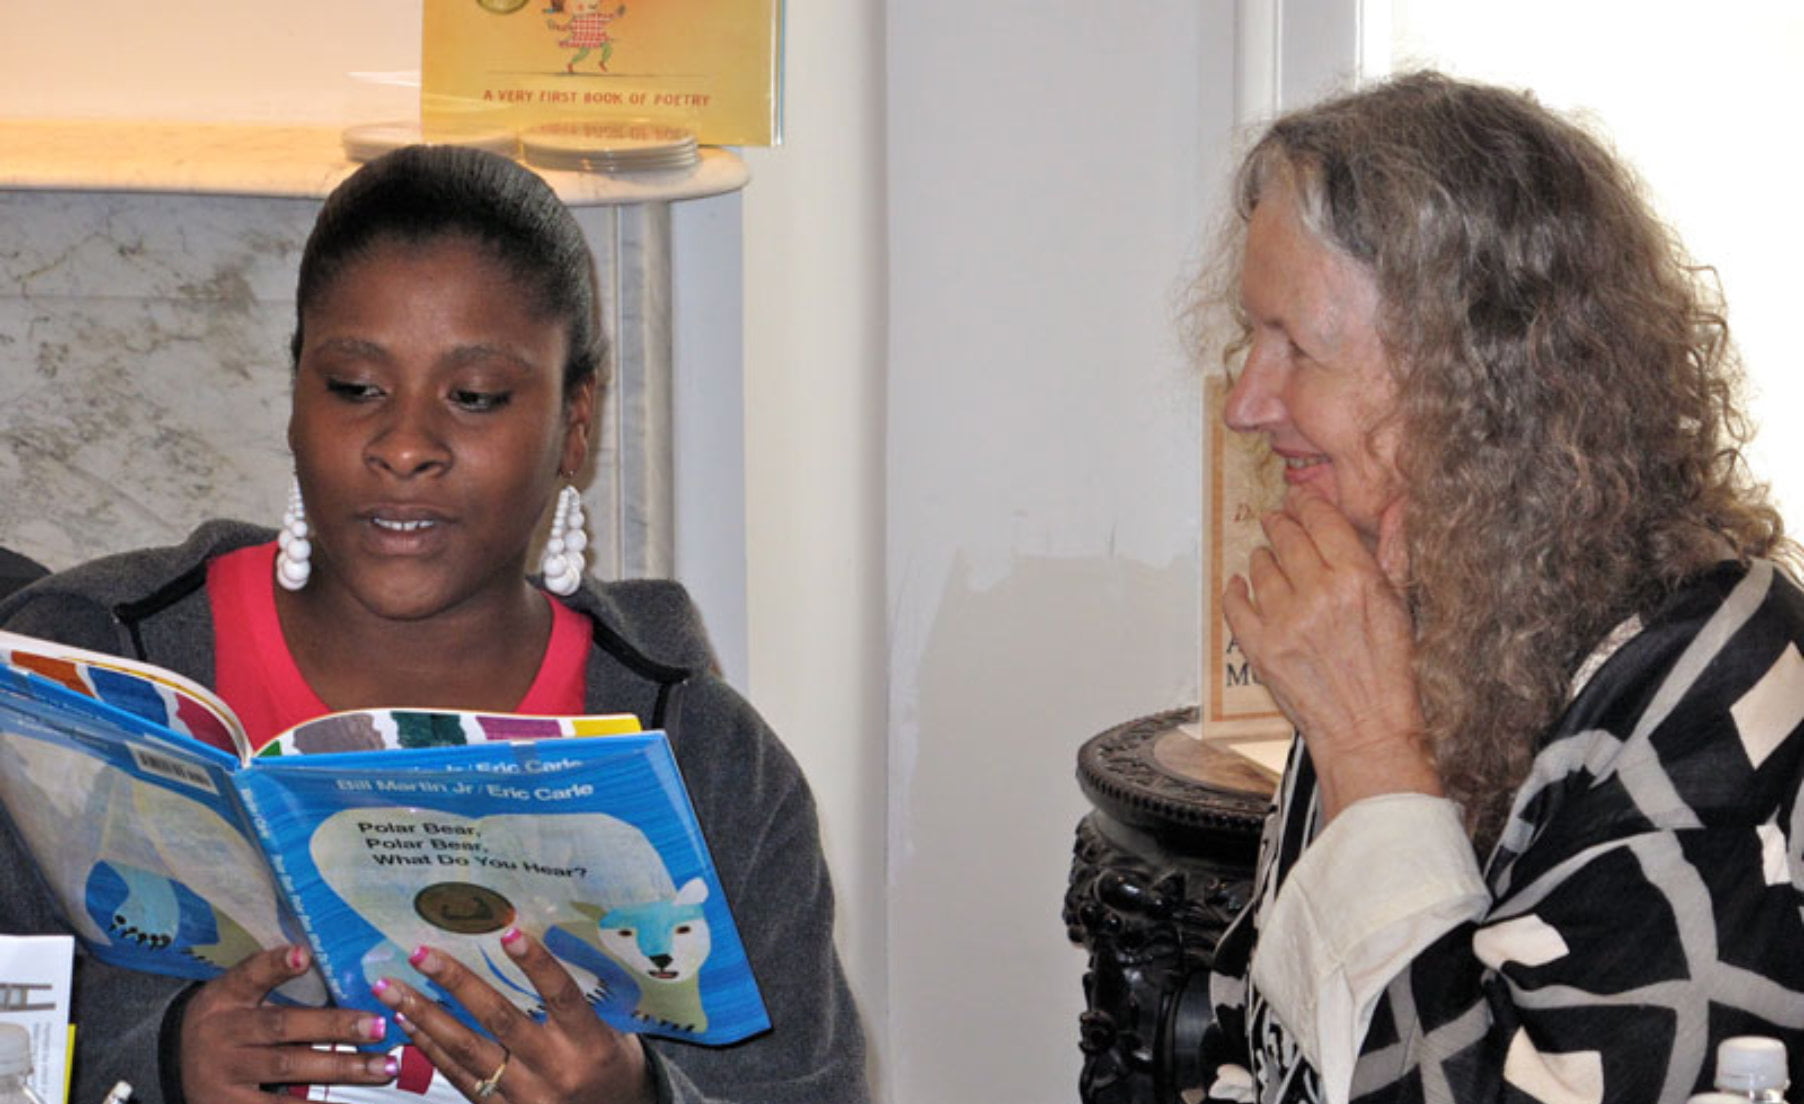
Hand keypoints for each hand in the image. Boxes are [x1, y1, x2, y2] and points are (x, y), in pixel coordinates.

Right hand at [180, 945, 395, 1103]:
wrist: (172, 1064)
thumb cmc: (224, 1021)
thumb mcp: (234, 993)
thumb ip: (268, 974)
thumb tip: (308, 953)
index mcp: (225, 999)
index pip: (250, 975)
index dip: (277, 965)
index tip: (304, 955)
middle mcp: (222, 1035)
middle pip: (282, 1027)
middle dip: (334, 1025)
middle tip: (380, 1026)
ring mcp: (224, 1076)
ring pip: (287, 1069)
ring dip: (339, 1069)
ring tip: (382, 1068)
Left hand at [374, 930, 651, 1103]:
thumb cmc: (610, 1066)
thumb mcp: (608, 1032)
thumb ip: (570, 1001)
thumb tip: (519, 948)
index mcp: (590, 1042)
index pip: (561, 995)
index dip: (536, 964)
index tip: (508, 932)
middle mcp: (556, 1069)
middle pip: (501, 1020)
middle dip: (457, 984)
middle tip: (421, 954)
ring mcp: (527, 1095)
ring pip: (468, 1052)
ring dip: (426, 1017)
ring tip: (393, 989)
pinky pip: (460, 1079)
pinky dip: (431, 1049)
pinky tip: (409, 1024)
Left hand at [1222, 490, 1438, 818]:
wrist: (1369, 731)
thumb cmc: (1393, 674)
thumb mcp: (1403, 607)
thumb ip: (1393, 553)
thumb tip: (1397, 508)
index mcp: (1358, 579)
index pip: (1321, 521)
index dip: (1306, 504)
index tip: (1300, 500)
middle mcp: (1318, 595)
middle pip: (1286, 537)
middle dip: (1280, 523)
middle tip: (1277, 519)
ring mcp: (1285, 622)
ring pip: (1260, 567)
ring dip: (1262, 556)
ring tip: (1267, 555)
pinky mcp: (1261, 649)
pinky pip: (1235, 605)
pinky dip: (1235, 589)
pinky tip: (1240, 583)